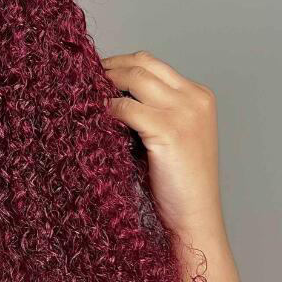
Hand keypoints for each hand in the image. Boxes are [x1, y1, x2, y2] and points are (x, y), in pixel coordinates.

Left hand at [100, 50, 222, 234]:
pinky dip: (106, 109)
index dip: (120, 63)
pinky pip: (125, 107)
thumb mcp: (167, 136)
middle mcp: (195, 99)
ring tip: (84, 94)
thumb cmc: (176, 183)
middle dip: (109, 67)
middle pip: (142, 64)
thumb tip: (108, 93)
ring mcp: (184, 113)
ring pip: (134, 79)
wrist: (193, 218)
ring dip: (105, 84)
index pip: (152, 63)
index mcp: (198, 96)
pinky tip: (94, 117)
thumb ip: (149, 110)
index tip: (96, 72)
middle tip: (83, 77)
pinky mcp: (168, 130)